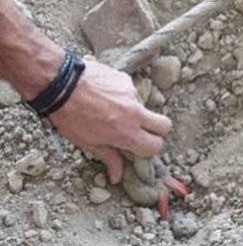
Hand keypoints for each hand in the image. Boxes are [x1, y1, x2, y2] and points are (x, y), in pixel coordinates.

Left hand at [49, 59, 171, 184]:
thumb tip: (117, 177)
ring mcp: (133, 94)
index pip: (155, 146)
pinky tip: (105, 96)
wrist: (63, 85)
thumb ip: (108, 158)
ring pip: (144, 107)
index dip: (151, 149)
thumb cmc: (71, 117)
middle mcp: (135, 113)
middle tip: (142, 132)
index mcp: (126, 133)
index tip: (140, 149)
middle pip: (165, 125)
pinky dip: (123, 97)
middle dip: (158, 131)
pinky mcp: (127, 79)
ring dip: (134, 112)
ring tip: (110, 111)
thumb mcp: (88, 143)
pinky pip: (131, 92)